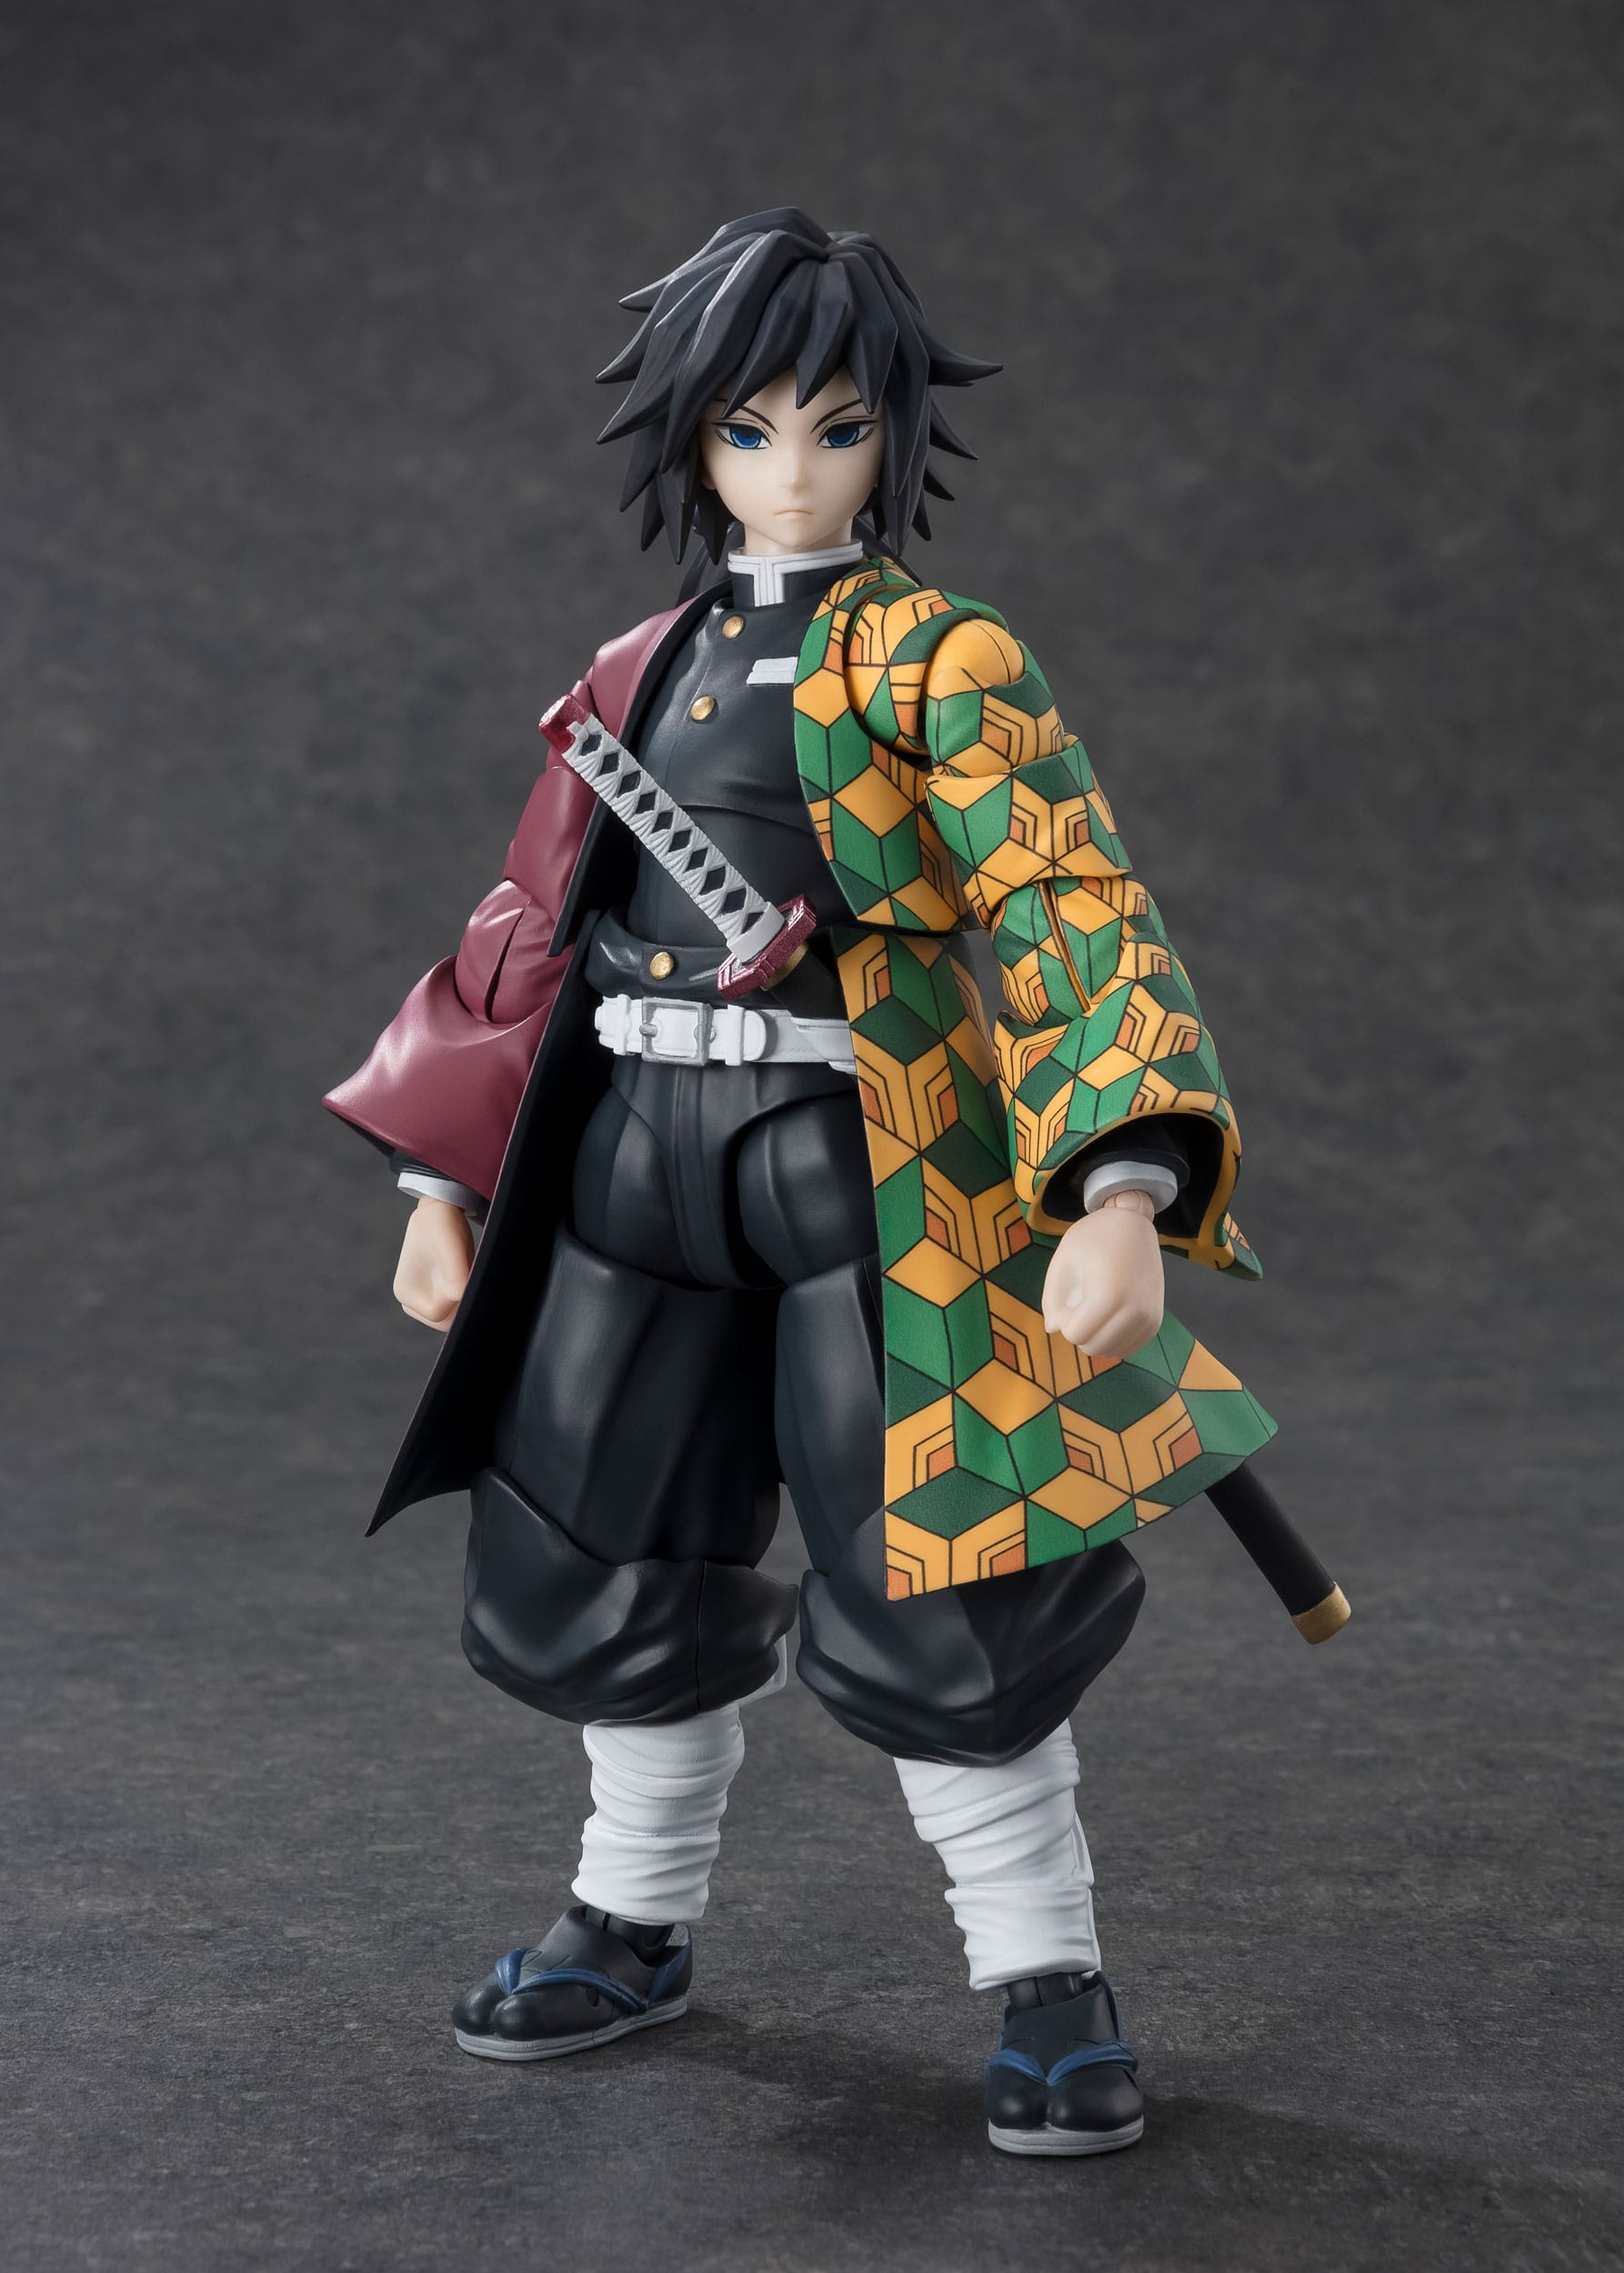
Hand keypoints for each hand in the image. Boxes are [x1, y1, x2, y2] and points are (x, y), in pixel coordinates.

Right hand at [393, 1196, 473, 1330]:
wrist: (441, 1209)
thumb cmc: (443, 1224)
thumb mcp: (451, 1246)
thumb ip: (454, 1274)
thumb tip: (458, 1298)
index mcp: (405, 1292)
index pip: (437, 1315)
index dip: (458, 1299)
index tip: (467, 1275)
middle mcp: (410, 1301)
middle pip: (444, 1322)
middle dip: (462, 1304)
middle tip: (470, 1272)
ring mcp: (422, 1299)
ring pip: (451, 1317)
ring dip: (464, 1299)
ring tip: (466, 1270)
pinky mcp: (435, 1294)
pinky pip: (455, 1308)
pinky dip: (465, 1296)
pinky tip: (467, 1274)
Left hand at [1041, 1190, 1163, 1358]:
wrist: (1133, 1223)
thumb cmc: (1094, 1237)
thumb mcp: (1063, 1261)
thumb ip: (1052, 1299)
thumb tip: (1053, 1329)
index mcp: (1109, 1295)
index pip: (1076, 1334)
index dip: (1065, 1320)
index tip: (1070, 1297)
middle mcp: (1135, 1311)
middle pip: (1094, 1347)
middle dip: (1079, 1331)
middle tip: (1080, 1304)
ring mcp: (1149, 1317)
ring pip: (1112, 1351)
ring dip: (1096, 1337)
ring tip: (1095, 1308)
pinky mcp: (1156, 1320)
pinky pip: (1129, 1348)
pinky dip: (1113, 1340)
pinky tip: (1108, 1318)